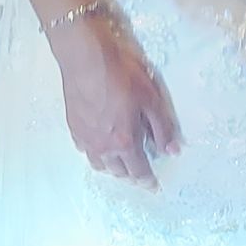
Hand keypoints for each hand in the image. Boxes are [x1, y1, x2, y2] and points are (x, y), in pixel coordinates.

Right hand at [53, 15, 181, 186]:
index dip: (148, 181)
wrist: (86, 59)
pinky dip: (97, 152)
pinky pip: (86, 150)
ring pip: (100, 165)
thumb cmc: (120, 75)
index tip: (153, 186)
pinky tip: (101, 143)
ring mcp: (85, 139)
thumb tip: (172, 150)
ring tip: (121, 159)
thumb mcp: (151, 100)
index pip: (139, 171)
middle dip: (132, 174)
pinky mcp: (73, 128)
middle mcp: (103, 147)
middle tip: (140, 170)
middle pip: (119, 172)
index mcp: (124, 142)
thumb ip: (162, 128)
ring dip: (113, 166)